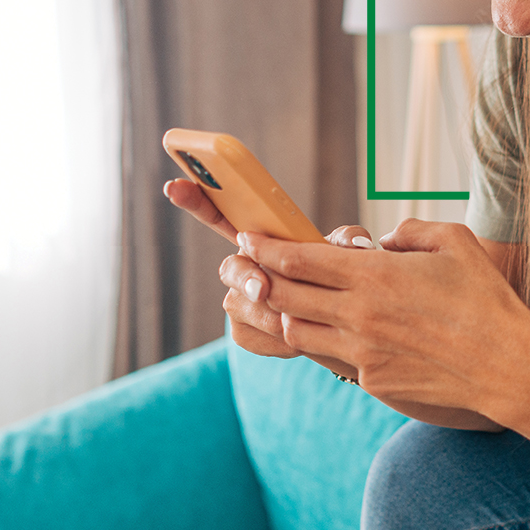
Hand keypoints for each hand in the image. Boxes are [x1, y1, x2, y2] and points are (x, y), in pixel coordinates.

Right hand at [169, 182, 380, 361]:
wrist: (345, 330)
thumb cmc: (341, 281)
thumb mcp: (348, 253)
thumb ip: (348, 240)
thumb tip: (356, 245)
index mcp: (262, 239)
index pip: (222, 214)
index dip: (196, 199)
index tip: (173, 187)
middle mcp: (243, 266)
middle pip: (231, 267)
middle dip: (246, 277)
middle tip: (263, 288)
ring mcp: (239, 300)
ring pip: (240, 305)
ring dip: (269, 315)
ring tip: (300, 321)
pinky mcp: (242, 331)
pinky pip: (247, 335)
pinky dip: (274, 341)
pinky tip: (296, 342)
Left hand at [243, 219, 529, 416]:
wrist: (506, 367)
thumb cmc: (486, 299)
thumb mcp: (453, 242)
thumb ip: (408, 232)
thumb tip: (382, 242)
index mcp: (374, 277)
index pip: (298, 260)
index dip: (266, 249)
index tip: (248, 240)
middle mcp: (358, 316)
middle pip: (284, 295)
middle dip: (256, 278)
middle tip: (241, 268)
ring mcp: (361, 353)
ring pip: (298, 331)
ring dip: (284, 313)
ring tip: (279, 300)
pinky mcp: (371, 380)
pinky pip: (332, 356)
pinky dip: (324, 340)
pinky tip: (328, 330)